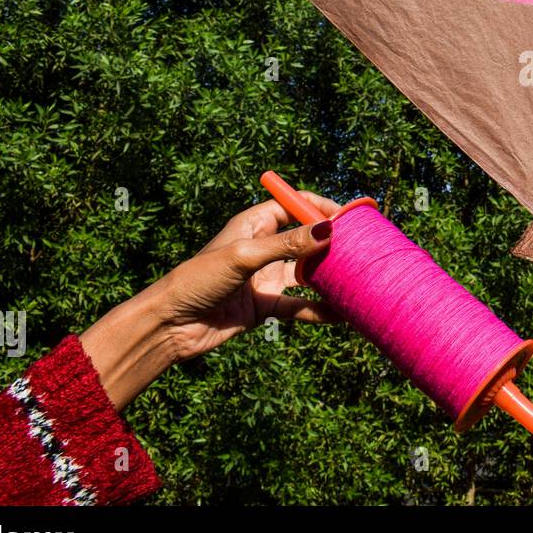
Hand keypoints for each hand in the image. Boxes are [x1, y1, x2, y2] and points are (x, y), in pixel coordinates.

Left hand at [80, 192, 340, 409]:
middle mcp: (263, 247)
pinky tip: (340, 313)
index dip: (321, 208)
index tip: (349, 217)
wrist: (171, 325)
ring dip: (328, 276)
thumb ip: (288, 245)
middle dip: (331, 243)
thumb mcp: (244, 257)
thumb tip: (328, 230)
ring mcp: (265, 277)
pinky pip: (299, 305)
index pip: (294, 206)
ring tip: (357, 278)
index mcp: (254, 224)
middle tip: (361, 248)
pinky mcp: (266, 305)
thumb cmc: (198, 279)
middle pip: (306, 239)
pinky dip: (319, 309)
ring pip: (306, 272)